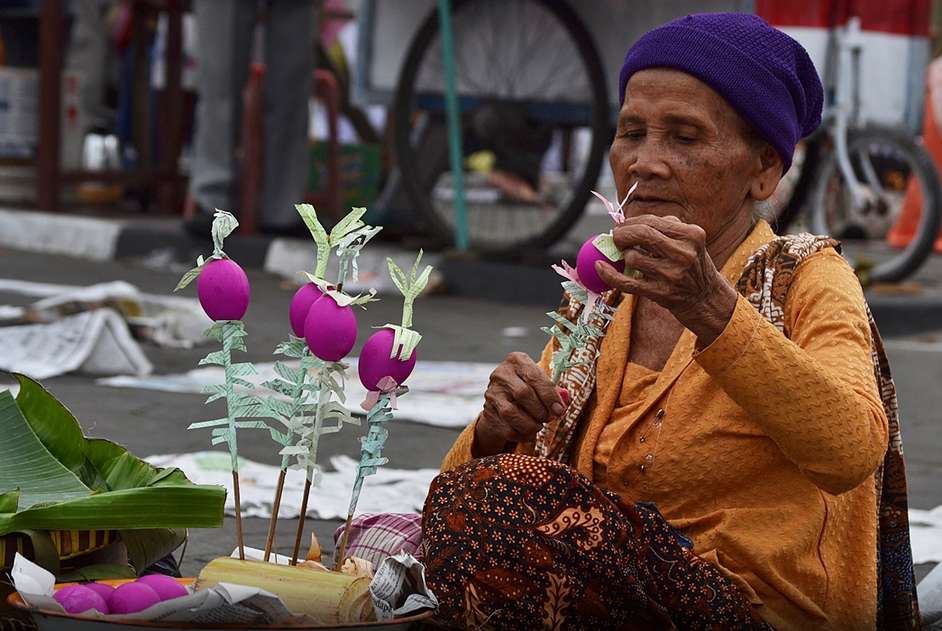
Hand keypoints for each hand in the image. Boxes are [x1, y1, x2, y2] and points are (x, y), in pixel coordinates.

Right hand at [473, 352, 565, 456]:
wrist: (503, 398)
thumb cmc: (529, 387)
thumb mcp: (540, 382)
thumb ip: (553, 391)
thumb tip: (561, 404)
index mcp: (516, 361)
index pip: (534, 376)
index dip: (549, 395)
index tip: (559, 409)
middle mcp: (501, 374)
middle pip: (523, 393)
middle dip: (541, 410)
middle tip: (549, 418)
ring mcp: (492, 393)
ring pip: (511, 413)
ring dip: (531, 424)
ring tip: (539, 425)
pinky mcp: (488, 413)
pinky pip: (507, 428)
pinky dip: (522, 434)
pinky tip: (529, 432)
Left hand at [595, 215, 737, 345]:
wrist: (705, 298)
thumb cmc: (691, 264)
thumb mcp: (689, 241)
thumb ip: (664, 227)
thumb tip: (627, 222)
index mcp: (691, 235)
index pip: (652, 222)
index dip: (631, 222)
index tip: (622, 225)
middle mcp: (684, 254)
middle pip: (642, 235)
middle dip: (622, 233)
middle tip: (615, 236)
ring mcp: (672, 275)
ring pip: (633, 258)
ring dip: (625, 257)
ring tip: (632, 259)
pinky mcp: (660, 293)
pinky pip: (627, 282)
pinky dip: (609, 274)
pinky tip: (600, 267)